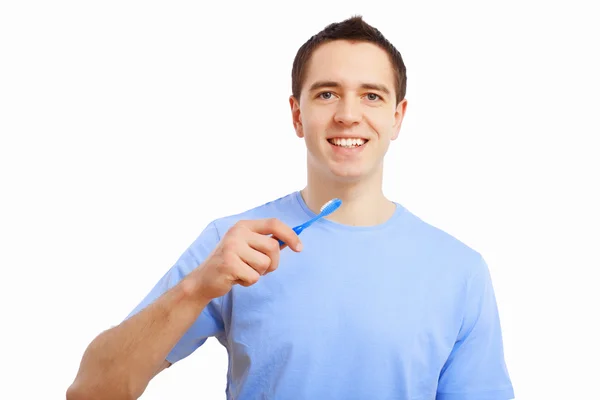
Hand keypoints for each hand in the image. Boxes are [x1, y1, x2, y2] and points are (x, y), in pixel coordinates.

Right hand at [186, 218, 301, 300]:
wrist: (203, 280)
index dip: (290, 235)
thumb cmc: (231, 263)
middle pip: (273, 247)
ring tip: (244, 271)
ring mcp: (232, 247)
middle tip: (261, 269)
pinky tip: (236, 278)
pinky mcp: (229, 263)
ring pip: (265, 263)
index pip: (274, 223)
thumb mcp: (247, 247)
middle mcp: (237, 233)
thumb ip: (266, 242)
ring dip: (259, 273)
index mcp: (244, 226)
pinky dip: (249, 282)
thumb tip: (292, 241)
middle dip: (273, 263)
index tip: (299, 248)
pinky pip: (254, 277)